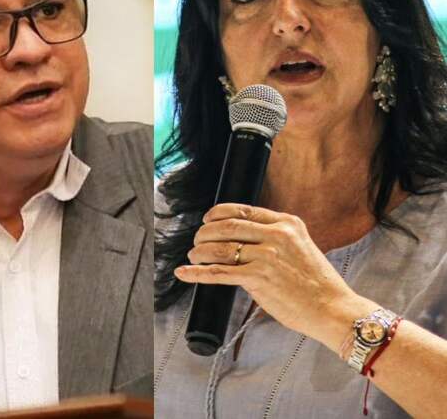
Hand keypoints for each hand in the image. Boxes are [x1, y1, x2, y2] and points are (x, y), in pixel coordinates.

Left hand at [174, 203, 372, 348]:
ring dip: (199, 252)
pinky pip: (218, 272)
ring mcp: (266, 256)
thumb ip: (273, 239)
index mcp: (286, 224)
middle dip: (204, 233)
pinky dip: (196, 273)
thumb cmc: (316, 284)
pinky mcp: (257, 278)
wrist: (334, 309)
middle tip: (197, 241)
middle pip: (226, 226)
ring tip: (193, 257)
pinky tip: (185, 273)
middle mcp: (276, 235)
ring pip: (219, 248)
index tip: (207, 220)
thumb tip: (239, 240)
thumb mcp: (300, 247)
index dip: (217, 214)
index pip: (242, 210)